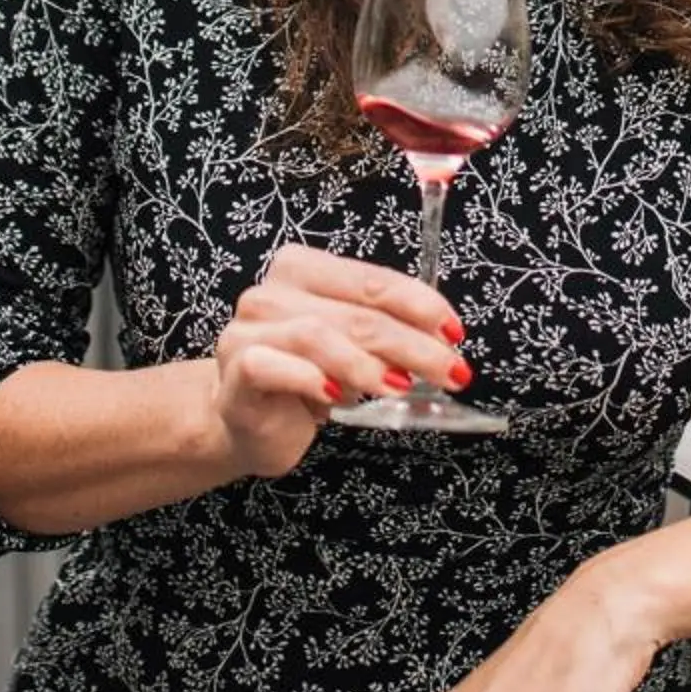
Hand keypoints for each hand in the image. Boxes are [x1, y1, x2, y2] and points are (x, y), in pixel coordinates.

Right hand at [205, 245, 469, 485]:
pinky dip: (311, 378)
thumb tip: (443, 340)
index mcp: (303, 269)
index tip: (454, 333)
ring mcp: (247, 329)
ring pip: (316, 335)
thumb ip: (386, 331)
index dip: (419, 305)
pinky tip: (339, 396)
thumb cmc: (306, 379)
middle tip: (448, 370)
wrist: (250, 423)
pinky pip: (273, 365)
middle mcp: (271, 292)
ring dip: (367, 363)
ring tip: (399, 387)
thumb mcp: (353, 348)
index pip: (372, 279)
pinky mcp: (236, 369)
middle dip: (410, 343)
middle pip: (355, 312)